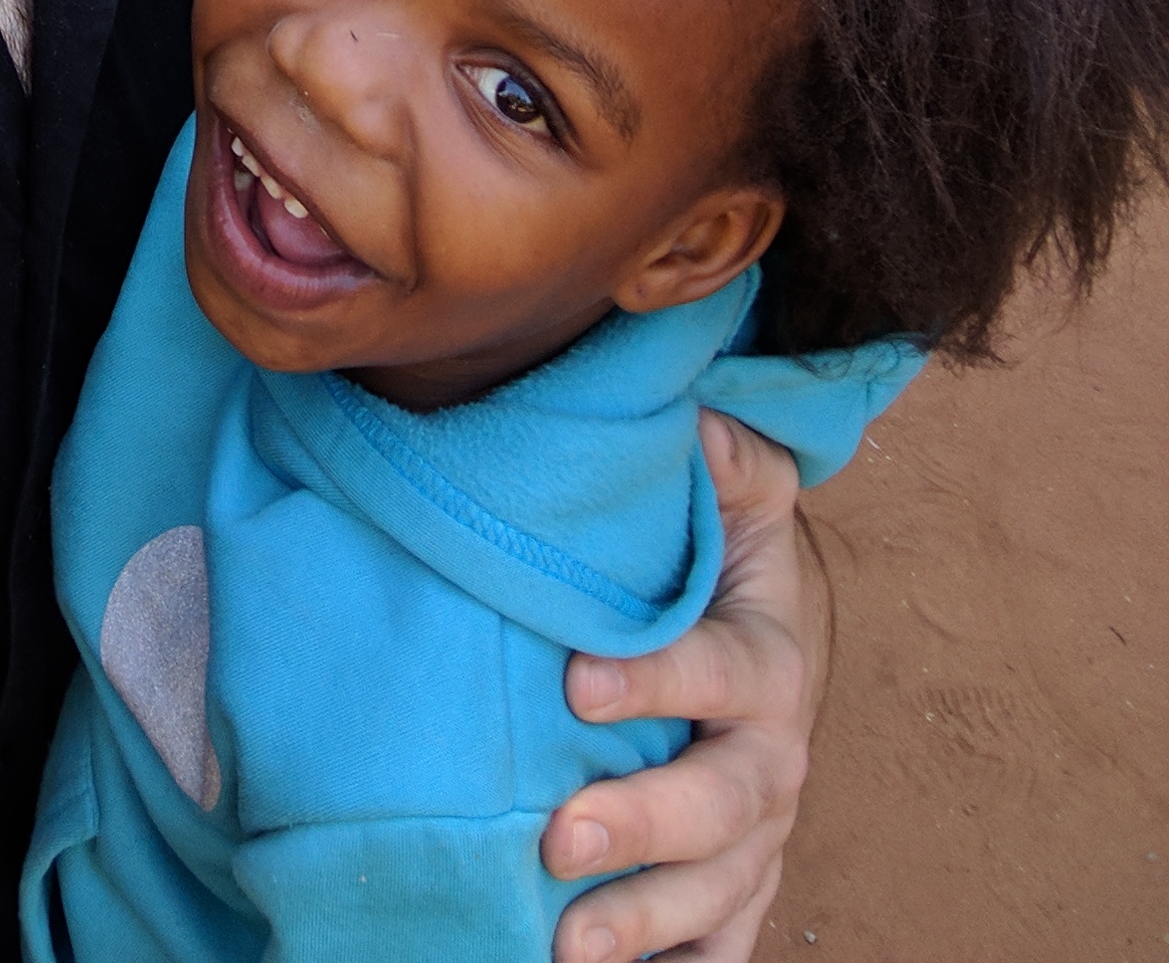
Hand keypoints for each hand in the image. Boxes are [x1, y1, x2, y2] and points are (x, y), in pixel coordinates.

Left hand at [544, 414, 826, 962]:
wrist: (777, 630)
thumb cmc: (732, 554)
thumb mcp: (740, 492)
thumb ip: (724, 458)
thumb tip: (699, 425)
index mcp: (769, 659)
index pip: (718, 672)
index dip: (655, 678)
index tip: (576, 685)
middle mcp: (772, 758)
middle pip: (719, 804)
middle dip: (643, 827)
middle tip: (558, 839)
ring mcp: (758, 834)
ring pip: (717, 891)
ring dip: (646, 922)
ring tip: (567, 947)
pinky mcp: (738, 883)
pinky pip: (721, 945)